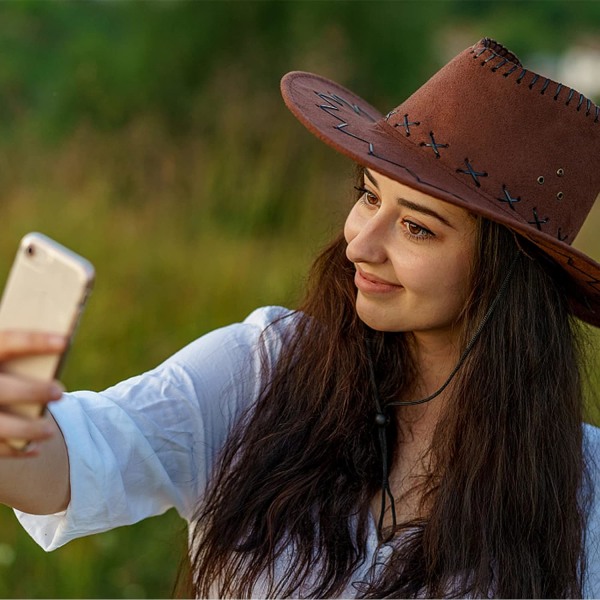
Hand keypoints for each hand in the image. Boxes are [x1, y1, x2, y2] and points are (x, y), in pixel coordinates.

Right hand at [0, 331, 66, 456]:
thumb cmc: (1, 374)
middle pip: (1, 389)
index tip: (64, 342)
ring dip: (26, 429)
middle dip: (31, 391)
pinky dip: (15, 450)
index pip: (7, 342)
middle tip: (59, 392)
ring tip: (50, 431)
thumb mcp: (4, 363)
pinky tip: (35, 448)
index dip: (35, 341)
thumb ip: (21, 360)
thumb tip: (61, 350)